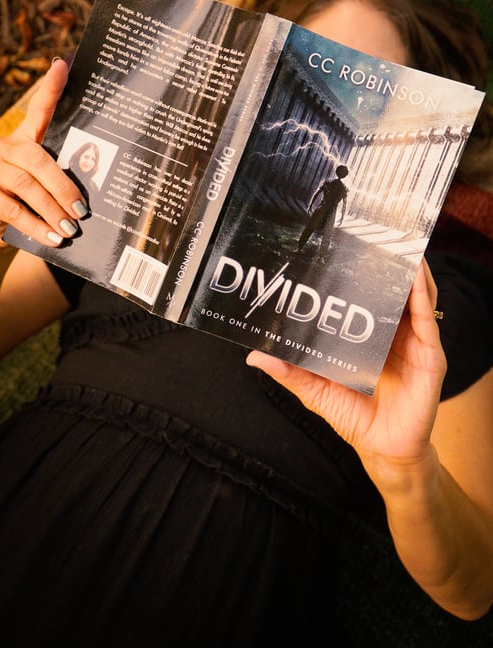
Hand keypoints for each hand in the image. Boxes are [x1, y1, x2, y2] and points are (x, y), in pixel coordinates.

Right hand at [0, 59, 87, 247]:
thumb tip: (87, 200)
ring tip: (71, 228)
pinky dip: (34, 226)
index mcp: (20, 140)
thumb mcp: (35, 187)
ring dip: (51, 209)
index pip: (38, 111)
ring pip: (24, 184)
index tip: (62, 66)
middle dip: (63, 185)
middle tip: (83, 209)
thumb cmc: (18, 202)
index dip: (49, 88)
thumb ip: (54, 183)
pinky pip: (10, 209)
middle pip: (36, 158)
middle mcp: (2, 148)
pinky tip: (51, 238)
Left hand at [247, 260, 445, 473]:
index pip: (366, 296)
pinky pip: (427, 320)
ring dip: (409, 270)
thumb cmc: (354, 416)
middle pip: (393, 289)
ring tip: (400, 244)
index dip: (358, 272)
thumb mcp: (315, 389)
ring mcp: (415, 343)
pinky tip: (415, 280)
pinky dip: (422, 297)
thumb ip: (290, 370)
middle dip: (387, 261)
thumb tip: (253, 355)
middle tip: (374, 232)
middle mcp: (394, 333)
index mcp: (370, 335)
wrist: (384, 451)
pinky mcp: (431, 357)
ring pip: (416, 297)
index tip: (343, 246)